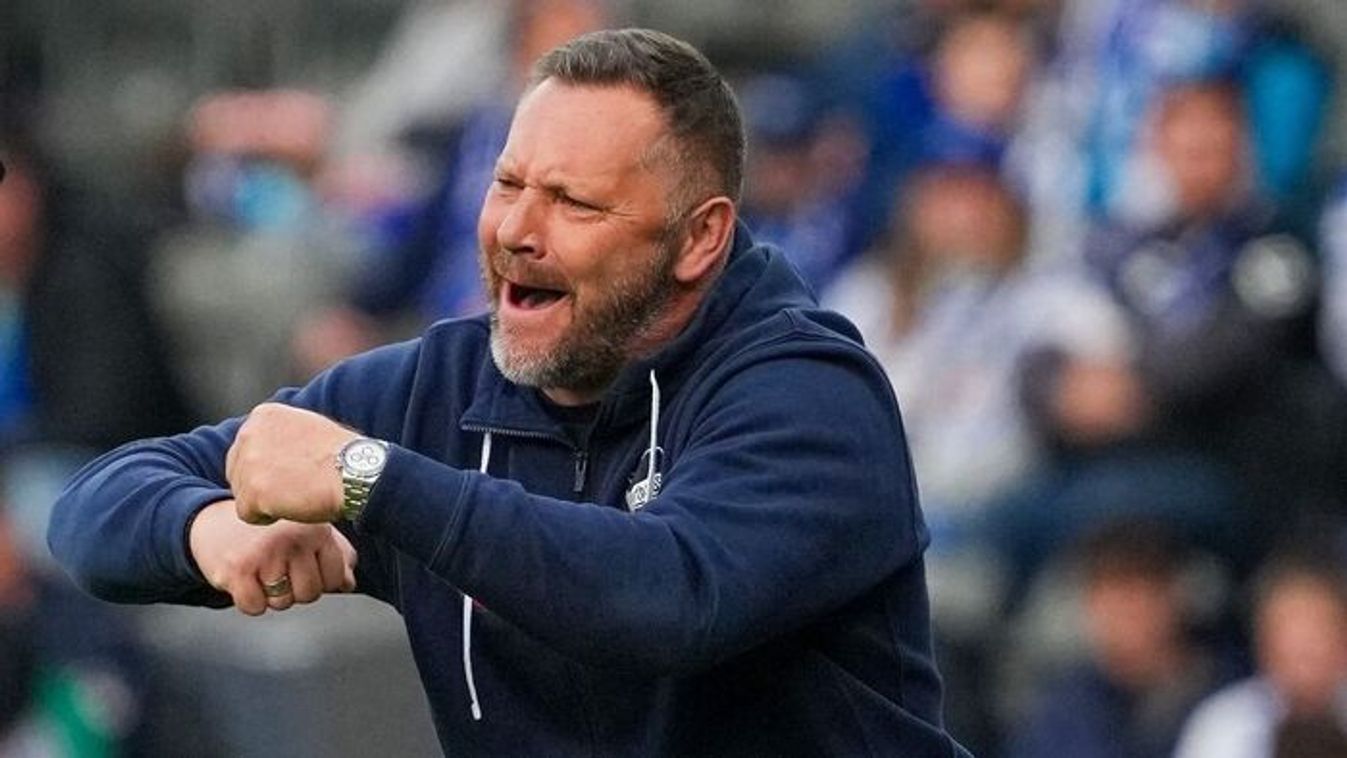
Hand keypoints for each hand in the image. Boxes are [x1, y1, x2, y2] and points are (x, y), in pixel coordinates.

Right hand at [189, 499, 356, 614]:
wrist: (211, 521)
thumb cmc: (267, 531)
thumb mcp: (305, 531)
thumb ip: (335, 554)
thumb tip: (349, 583)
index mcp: (315, 528)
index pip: (335, 578)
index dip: (320, 580)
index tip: (305, 565)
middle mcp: (292, 539)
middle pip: (310, 594)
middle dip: (296, 589)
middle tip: (280, 569)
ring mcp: (264, 554)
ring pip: (283, 603)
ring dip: (272, 595)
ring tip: (262, 570)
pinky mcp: (237, 570)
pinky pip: (255, 608)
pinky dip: (250, 600)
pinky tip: (246, 578)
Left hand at [226, 402, 356, 524]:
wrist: (356, 473)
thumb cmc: (341, 455)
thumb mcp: (306, 427)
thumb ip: (279, 435)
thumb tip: (266, 452)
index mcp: (264, 415)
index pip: (246, 449)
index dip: (268, 467)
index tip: (294, 471)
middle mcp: (249, 433)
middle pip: (238, 472)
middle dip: (261, 484)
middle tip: (295, 487)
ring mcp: (249, 462)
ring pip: (242, 494)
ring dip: (265, 501)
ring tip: (297, 494)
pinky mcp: (252, 490)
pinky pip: (246, 513)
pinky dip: (267, 517)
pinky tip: (292, 506)